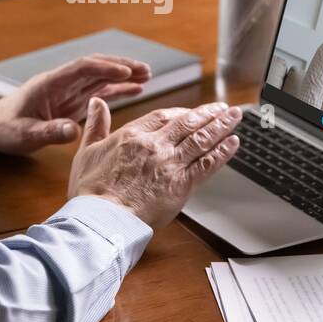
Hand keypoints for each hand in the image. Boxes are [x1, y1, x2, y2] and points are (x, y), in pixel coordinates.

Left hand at [0, 53, 151, 154]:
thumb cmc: (5, 129)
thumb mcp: (24, 134)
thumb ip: (49, 132)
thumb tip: (74, 131)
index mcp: (49, 84)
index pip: (81, 68)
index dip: (104, 68)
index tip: (125, 73)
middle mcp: (62, 83)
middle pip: (96, 67)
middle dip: (121, 67)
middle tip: (146, 71)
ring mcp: (69, 91)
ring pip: (100, 77)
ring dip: (123, 76)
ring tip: (148, 76)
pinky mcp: (73, 101)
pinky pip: (98, 91)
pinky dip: (117, 90)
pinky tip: (136, 90)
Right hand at [67, 98, 241, 229]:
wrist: (103, 219)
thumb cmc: (91, 191)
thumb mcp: (87, 151)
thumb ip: (95, 125)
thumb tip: (96, 102)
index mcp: (133, 135)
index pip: (164, 115)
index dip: (181, 111)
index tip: (191, 111)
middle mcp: (156, 145)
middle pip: (189, 123)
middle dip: (209, 113)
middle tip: (224, 107)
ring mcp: (171, 164)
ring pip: (202, 139)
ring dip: (222, 126)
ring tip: (235, 116)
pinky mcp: (182, 184)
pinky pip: (207, 164)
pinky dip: (223, 152)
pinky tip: (233, 143)